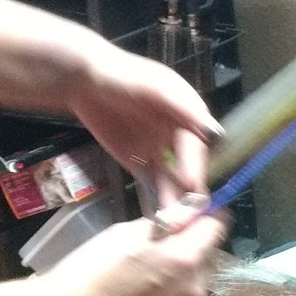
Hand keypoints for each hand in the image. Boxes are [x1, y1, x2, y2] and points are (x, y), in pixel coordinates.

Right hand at [45, 212, 225, 295]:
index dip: (206, 218)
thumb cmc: (90, 272)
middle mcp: (195, 294)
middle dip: (189, 254)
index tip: (194, 216)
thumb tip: (188, 214)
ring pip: (193, 293)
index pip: (216, 229)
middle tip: (157, 254)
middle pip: (206, 262)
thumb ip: (166, 223)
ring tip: (144, 286)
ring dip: (179, 284)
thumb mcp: (124, 234)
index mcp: (185, 261)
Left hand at [67, 40, 218, 205]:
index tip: (193, 184)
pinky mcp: (138, 161)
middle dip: (189, 187)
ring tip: (174, 219)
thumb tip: (212, 131)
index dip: (196, 164)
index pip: (197, 143)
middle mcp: (177, 134)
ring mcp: (158, 149)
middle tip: (188, 209)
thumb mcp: (156, 85)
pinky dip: (156, 198)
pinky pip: (150, 182)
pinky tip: (160, 214)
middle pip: (188, 164)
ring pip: (170, 178)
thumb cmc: (124, 76)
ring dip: (174, 198)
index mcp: (188, 114)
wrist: (84, 80)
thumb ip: (183, 105)